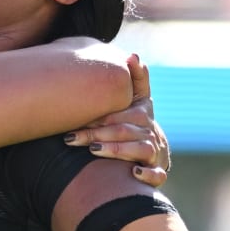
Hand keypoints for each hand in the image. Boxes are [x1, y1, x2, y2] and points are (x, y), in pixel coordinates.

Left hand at [64, 54, 170, 186]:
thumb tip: (133, 55)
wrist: (149, 150)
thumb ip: (135, 78)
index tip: (80, 117)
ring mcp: (155, 153)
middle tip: (71, 137)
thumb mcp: (135, 98)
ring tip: (94, 149)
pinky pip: (158, 175)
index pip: (122, 112)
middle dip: (97, 133)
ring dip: (116, 149)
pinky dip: (148, 174)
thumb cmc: (133, 121)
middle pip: (124, 130)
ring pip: (139, 150)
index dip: (101, 115)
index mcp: (142, 114)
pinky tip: (134, 173)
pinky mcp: (157, 172)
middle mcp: (150, 132)